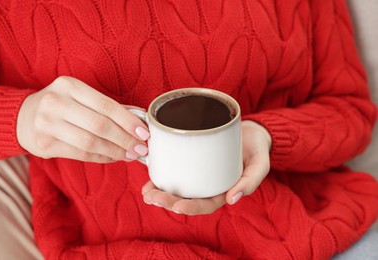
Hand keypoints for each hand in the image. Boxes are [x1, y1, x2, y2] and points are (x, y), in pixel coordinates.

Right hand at [17, 76, 149, 162]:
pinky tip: (113, 157)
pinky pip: (81, 154)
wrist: (23, 117)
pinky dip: (101, 158)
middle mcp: (56, 102)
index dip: (129, 121)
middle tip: (141, 148)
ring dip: (115, 151)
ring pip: (91, 143)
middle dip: (125, 140)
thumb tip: (138, 120)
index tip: (144, 132)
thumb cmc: (60, 105)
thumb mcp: (79, 96)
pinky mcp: (44, 144)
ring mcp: (47, 124)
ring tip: (130, 155)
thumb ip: (106, 107)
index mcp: (69, 85)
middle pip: (100, 126)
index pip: (106, 105)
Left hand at [142, 120, 271, 214]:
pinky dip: (161, 174)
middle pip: (185, 198)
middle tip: (152, 197)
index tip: (177, 207)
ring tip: (146, 192)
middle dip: (167, 201)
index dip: (190, 208)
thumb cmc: (255, 149)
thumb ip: (251, 181)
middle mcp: (207, 186)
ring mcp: (197, 174)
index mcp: (222, 191)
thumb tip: (232, 199)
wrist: (250, 132)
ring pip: (176, 187)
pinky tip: (150, 176)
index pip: (204, 205)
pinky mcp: (190, 159)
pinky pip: (175, 170)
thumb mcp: (259, 164)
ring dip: (159, 192)